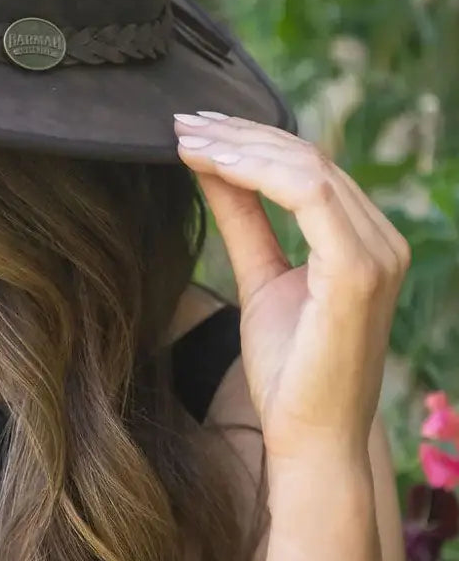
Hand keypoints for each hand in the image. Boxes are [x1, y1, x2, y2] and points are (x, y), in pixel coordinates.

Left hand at [172, 111, 410, 466]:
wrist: (308, 437)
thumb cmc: (290, 368)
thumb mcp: (259, 276)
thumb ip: (245, 220)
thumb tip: (213, 167)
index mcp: (362, 240)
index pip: (306, 166)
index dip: (248, 140)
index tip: (192, 130)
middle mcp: (380, 239)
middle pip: (307, 157)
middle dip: (237, 134)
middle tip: (180, 123)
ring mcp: (376, 253)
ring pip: (307, 167)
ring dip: (238, 147)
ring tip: (185, 139)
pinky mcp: (359, 271)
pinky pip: (308, 195)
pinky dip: (255, 173)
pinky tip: (210, 165)